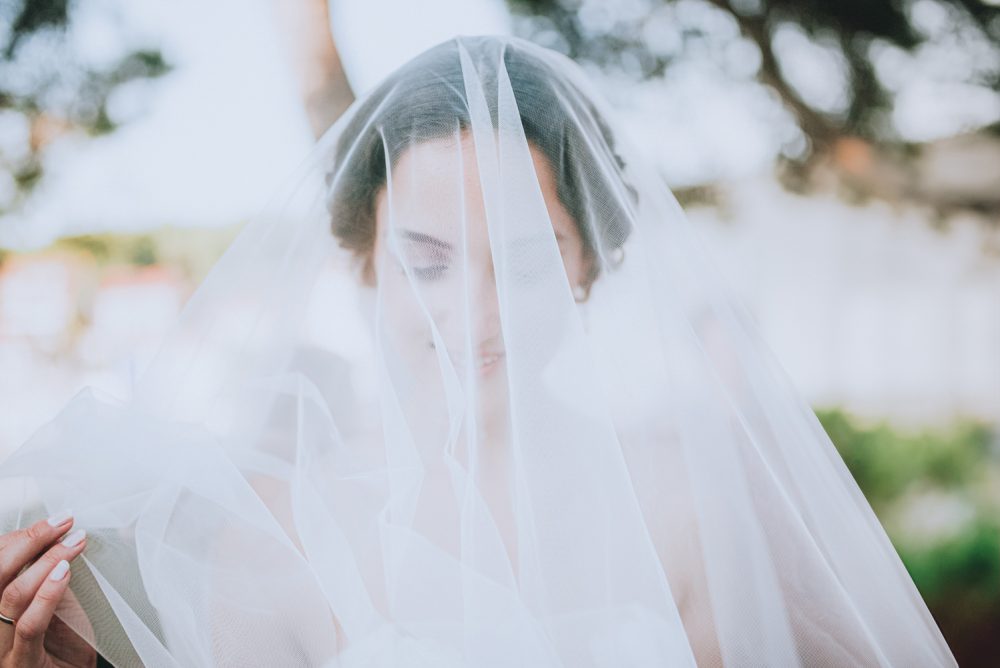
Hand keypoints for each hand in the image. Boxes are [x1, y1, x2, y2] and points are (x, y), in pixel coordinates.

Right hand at [0, 513, 96, 667]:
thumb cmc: (65, 642)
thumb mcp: (53, 598)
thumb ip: (47, 572)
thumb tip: (54, 536)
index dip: (19, 539)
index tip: (53, 521)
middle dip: (30, 541)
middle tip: (63, 524)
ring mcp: (1, 646)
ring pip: (12, 595)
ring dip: (46, 561)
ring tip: (73, 543)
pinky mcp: (20, 663)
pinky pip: (29, 624)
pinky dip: (48, 593)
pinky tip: (65, 571)